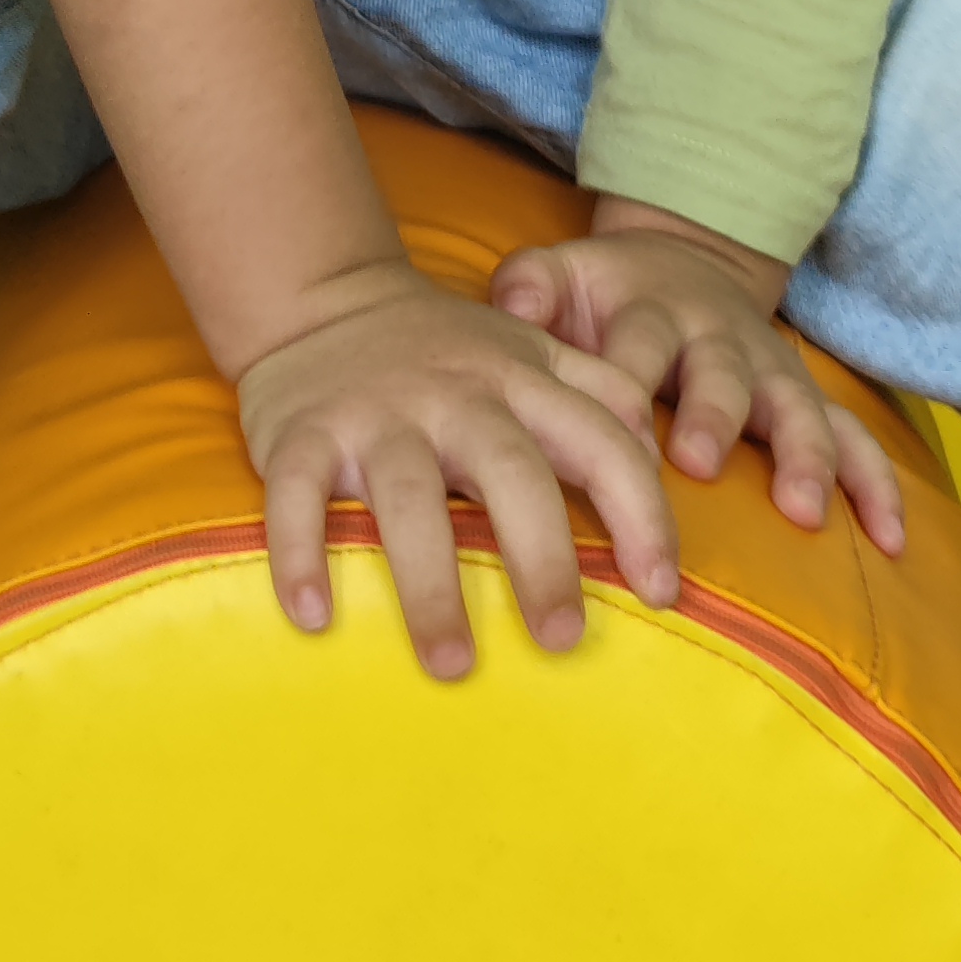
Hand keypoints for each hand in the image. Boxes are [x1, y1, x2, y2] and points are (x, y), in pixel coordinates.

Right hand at [232, 263, 678, 675]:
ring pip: (408, 497)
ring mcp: (376, 412)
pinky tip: (315, 617)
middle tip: (562, 641)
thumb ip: (602, 394)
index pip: (604, 441)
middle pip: (512, 474)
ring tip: (452, 664)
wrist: (323, 297)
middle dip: (544, 561)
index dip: (643, 515)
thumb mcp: (533, 349)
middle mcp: (456, 394)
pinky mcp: (301, 431)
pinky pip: (298, 496)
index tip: (662, 593)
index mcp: (523, 378)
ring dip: (431, 585)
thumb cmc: (446, 351)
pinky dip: (304, 554)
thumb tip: (660, 463)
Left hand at [492, 206, 907, 559]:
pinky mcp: (809, 400)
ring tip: (801, 510)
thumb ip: (530, 288)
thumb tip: (507, 298)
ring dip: (802, 456)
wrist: (685, 260)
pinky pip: (854, 439)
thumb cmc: (605, 295)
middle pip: (719, 375)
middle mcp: (716, 339)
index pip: (635, 347)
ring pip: (796, 408)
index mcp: (648, 312)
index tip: (613, 433)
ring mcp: (770, 371)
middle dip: (713, 418)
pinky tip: (889, 540)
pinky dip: (875, 486)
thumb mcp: (560, 275)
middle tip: (699, 463)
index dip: (627, 383)